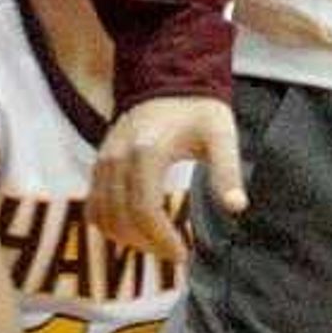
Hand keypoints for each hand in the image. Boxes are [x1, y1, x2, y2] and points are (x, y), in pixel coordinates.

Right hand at [91, 94, 240, 265]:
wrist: (168, 79)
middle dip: (148, 244)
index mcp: (147, 152)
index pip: (144, 210)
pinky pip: (93, 205)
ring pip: (102, 216)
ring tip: (157, 245)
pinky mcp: (99, 164)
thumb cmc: (198, 110)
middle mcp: (118, 158)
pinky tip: (135, 232)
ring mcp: (104, 161)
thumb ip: (228, 171)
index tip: (182, 254)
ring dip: (127, 239)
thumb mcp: (221, 136)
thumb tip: (238, 206)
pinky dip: (109, 225)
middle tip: (174, 254)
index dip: (161, 239)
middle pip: (122, 219)